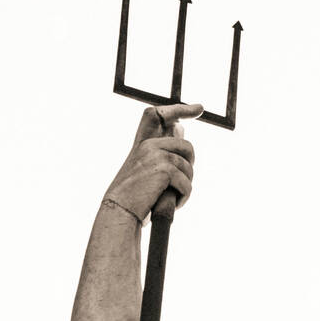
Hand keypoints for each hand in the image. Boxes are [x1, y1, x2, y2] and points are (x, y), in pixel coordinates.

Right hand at [103, 102, 203, 220]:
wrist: (119, 212)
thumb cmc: (133, 197)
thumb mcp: (145, 171)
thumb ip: (161, 152)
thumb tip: (180, 129)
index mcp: (142, 145)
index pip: (158, 115)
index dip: (180, 109)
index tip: (199, 108)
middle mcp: (148, 146)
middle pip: (187, 146)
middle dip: (191, 163)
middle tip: (181, 182)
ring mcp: (156, 155)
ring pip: (188, 168)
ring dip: (185, 186)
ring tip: (171, 197)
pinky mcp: (164, 169)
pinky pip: (187, 183)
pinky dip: (184, 197)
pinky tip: (174, 204)